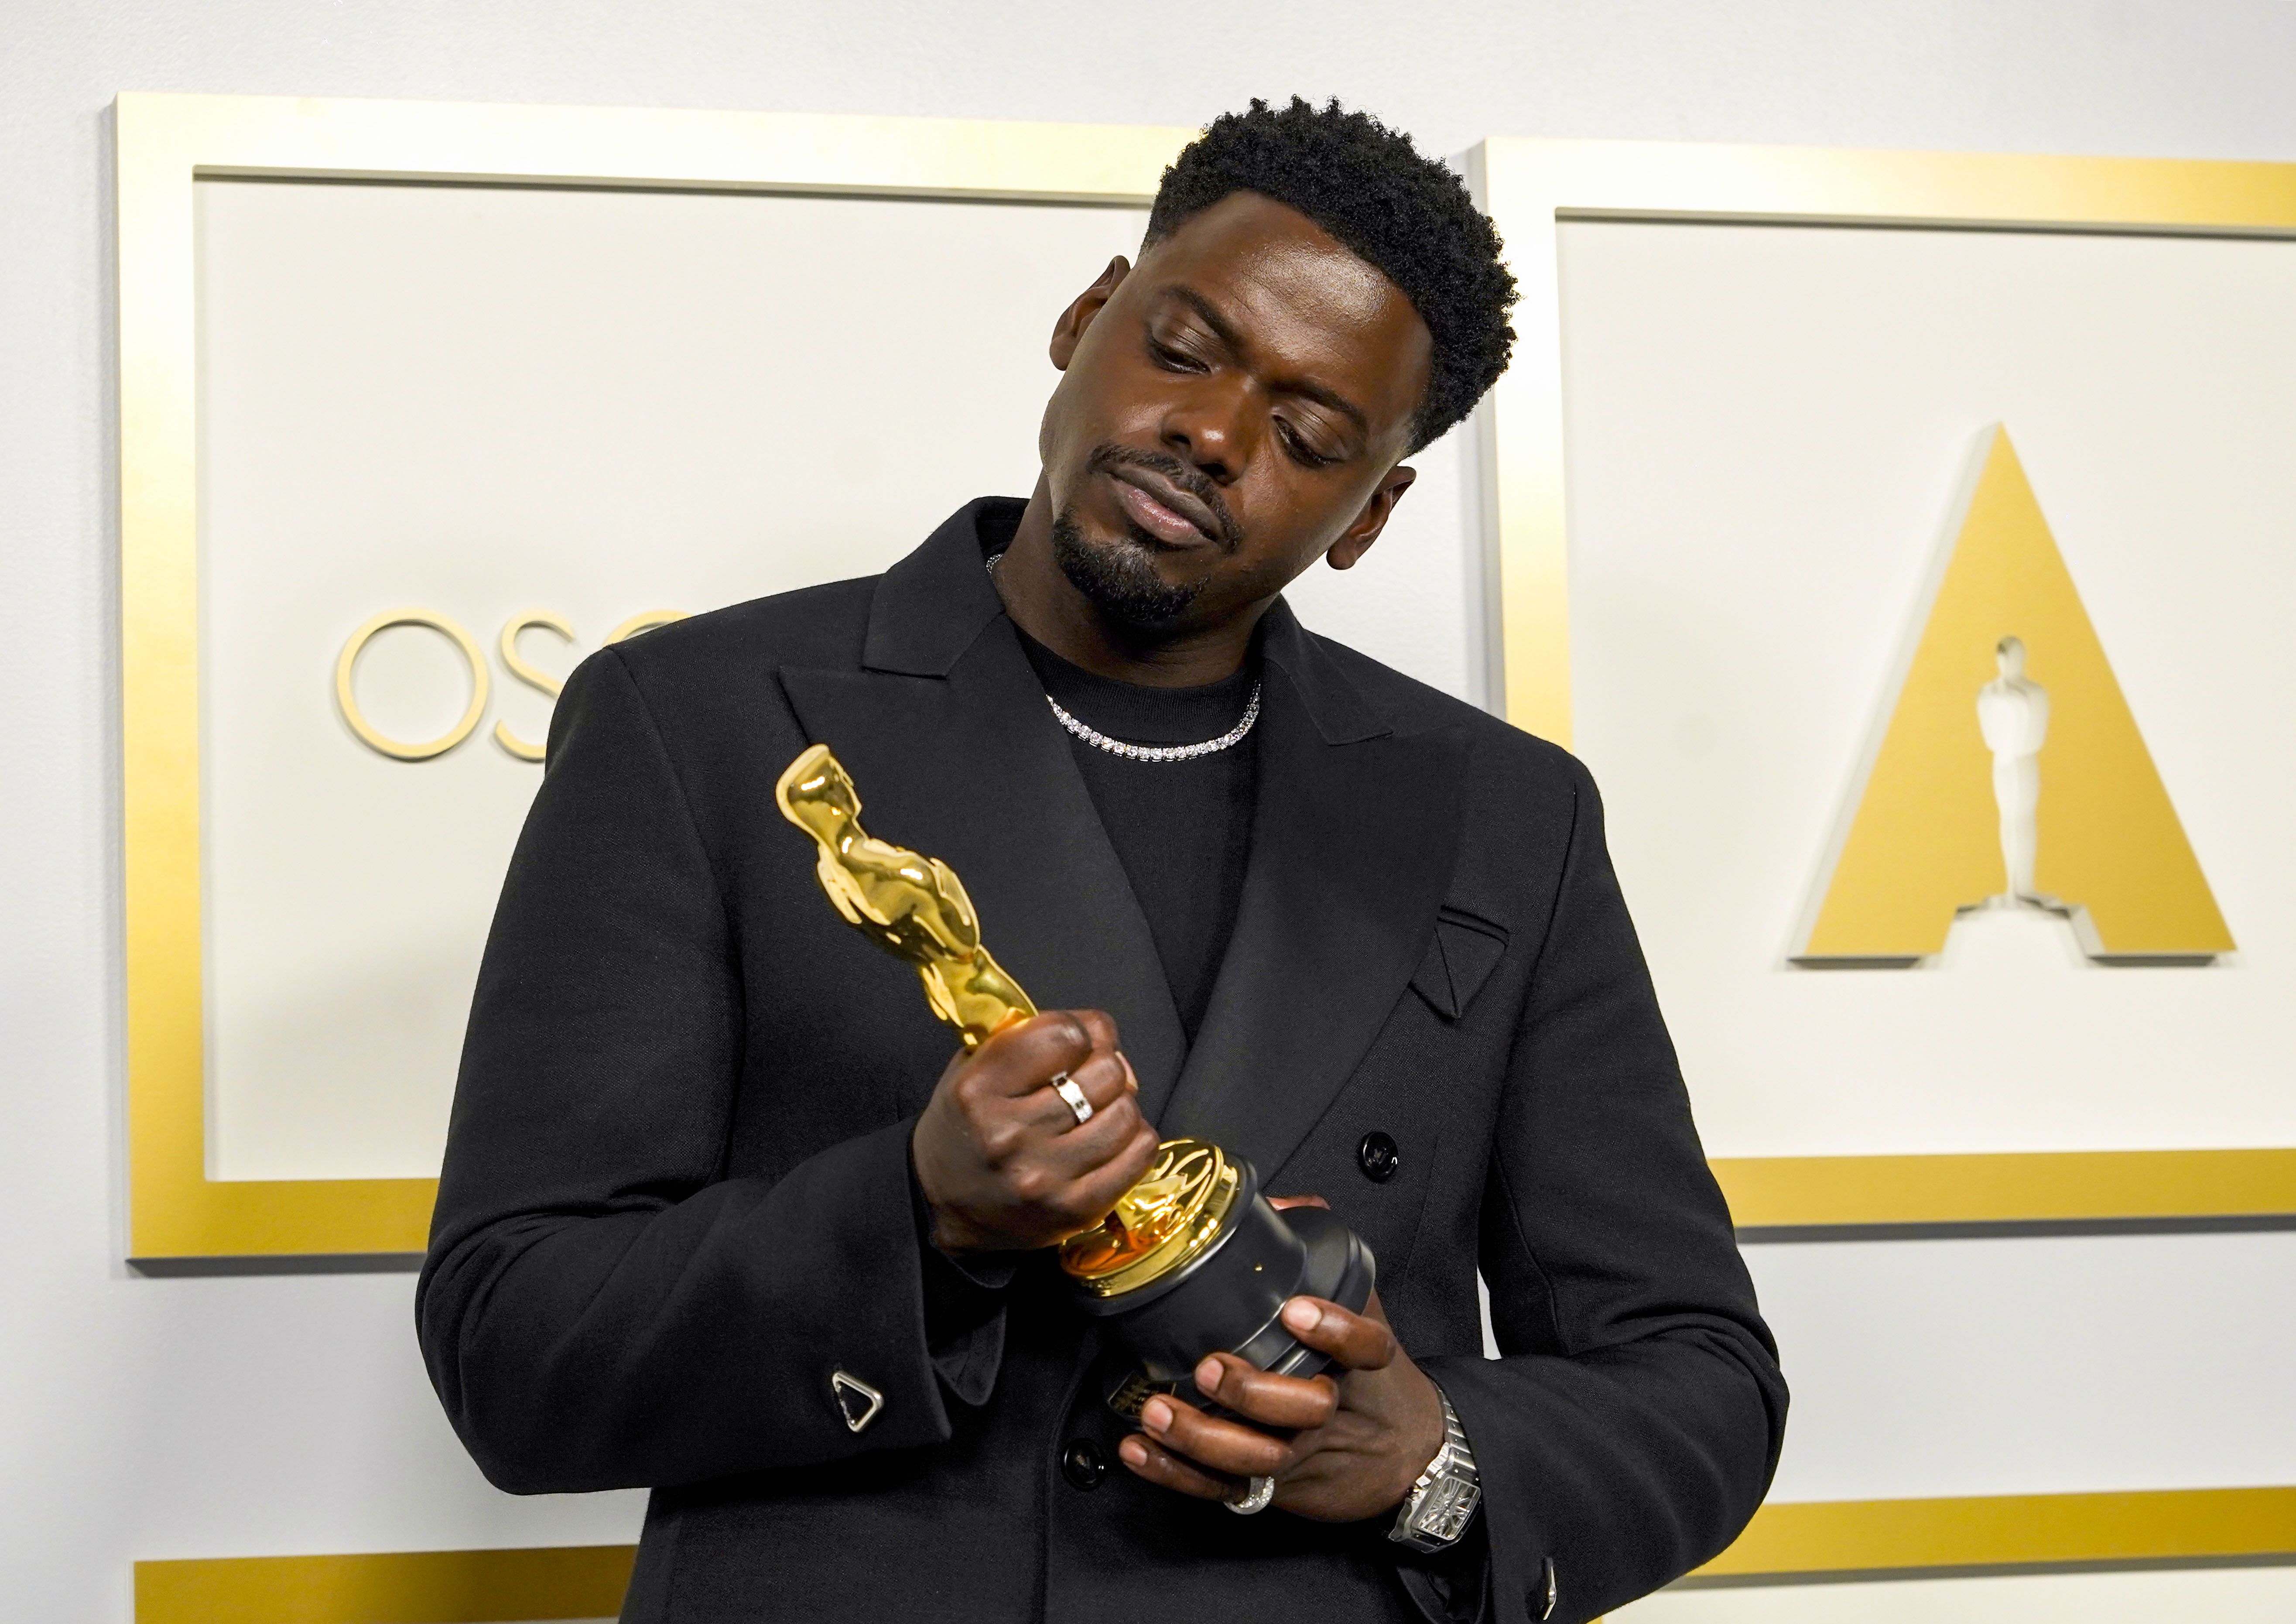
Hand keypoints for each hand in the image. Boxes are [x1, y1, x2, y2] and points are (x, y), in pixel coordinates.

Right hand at [911, 1009, 1159, 1254]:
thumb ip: (1026, 1035)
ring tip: (1096, 1112)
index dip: (1080, 1031)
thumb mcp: (972, 1066)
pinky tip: (1109, 1141)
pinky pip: (1139, 1154)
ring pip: (1126, 1114)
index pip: (1065, 1034)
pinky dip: (1134, 1140)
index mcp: (978, 1089)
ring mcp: (1043, 1177)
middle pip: (1105, 1072)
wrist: (940, 1206)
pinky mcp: (1074, 1210)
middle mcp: (1009, 1134)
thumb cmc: (965, 1127)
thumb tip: (1102, 1034)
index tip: (1073, 1043)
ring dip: (1120, 1106)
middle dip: (1103, 1067)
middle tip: (1088, 1079)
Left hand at [1116, 1276, 1445, 1522]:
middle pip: (1305, 1411)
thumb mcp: (1359, 1309)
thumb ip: (1320, 1255)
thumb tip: (1279, 1205)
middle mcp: (1331, 1411)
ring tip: (1159, 1411)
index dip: (1336, 1330)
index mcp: (1361, 1365)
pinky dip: (1175, 1474)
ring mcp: (1300, 1453)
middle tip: (1208, 1368)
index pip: (1366, 1347)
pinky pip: (1222, 1491)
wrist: (1398, 1454)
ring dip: (1201, 1439)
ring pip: (1257, 1460)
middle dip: (1253, 1394)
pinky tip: (1139, 1449)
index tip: (1295, 1310)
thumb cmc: (1364, 1375)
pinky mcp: (1271, 1487)